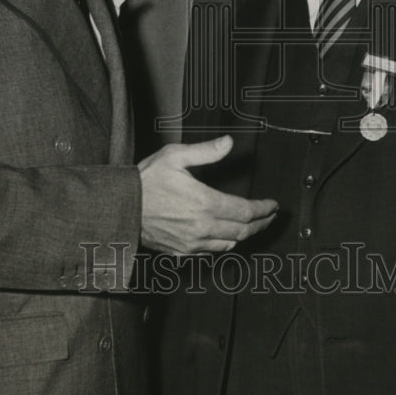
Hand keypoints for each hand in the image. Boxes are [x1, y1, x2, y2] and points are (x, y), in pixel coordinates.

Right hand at [137, 135, 277, 254]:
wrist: (121, 208)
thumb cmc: (146, 180)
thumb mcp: (175, 156)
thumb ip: (206, 151)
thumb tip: (228, 142)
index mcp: (205, 203)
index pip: (246, 211)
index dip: (264, 209)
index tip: (273, 205)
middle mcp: (202, 227)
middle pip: (243, 230)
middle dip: (261, 223)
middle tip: (270, 216)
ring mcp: (192, 243)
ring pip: (230, 243)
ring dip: (245, 234)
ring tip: (253, 225)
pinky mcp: (182, 252)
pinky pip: (211, 251)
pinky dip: (225, 243)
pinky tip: (227, 235)